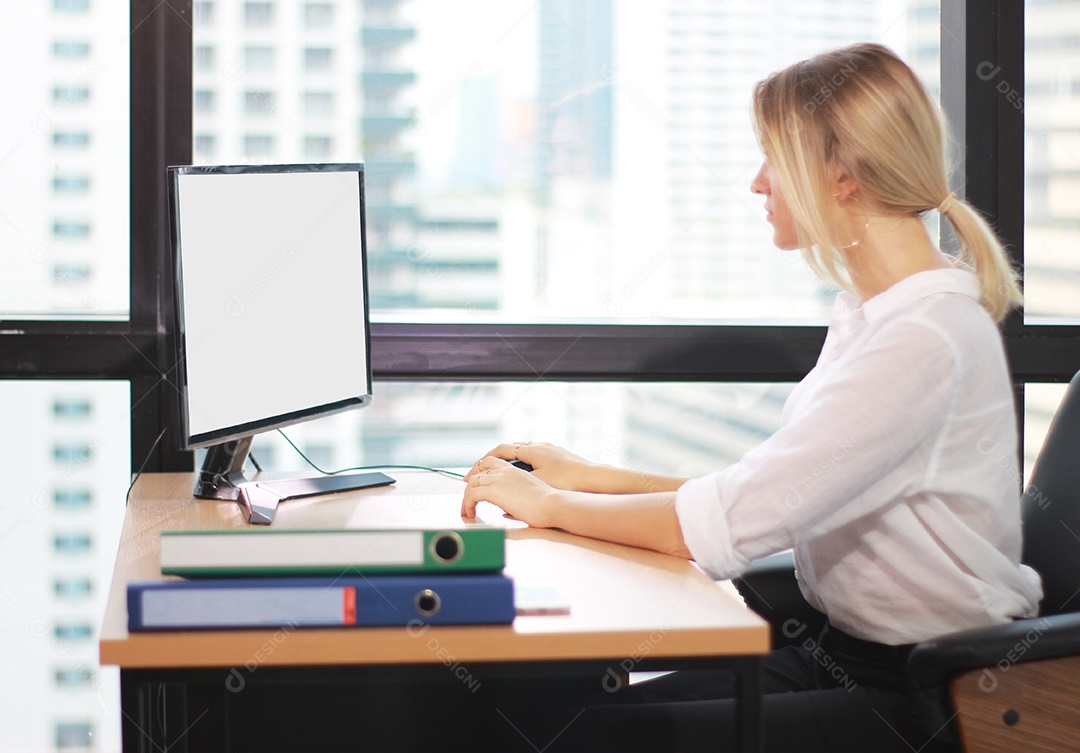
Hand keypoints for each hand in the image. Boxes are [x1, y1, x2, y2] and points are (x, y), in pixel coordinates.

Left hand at [461, 456, 558, 525]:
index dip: (480, 470)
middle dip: (470, 484)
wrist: (553, 504)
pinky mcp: (494, 491)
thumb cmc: (549, 503)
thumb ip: (518, 496)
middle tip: (467, 498)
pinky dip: (467, 504)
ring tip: (467, 509)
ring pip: (472, 483)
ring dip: (467, 496)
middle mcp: (505, 472)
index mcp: (515, 470)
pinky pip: (472, 495)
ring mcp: (499, 479)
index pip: (491, 462)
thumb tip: (508, 509)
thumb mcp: (532, 494)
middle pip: (478, 471)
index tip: (475, 480)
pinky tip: (470, 513)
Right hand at [468, 441, 598, 491]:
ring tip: (498, 473)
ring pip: (522, 452)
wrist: (595, 479)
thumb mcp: (538, 483)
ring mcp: (550, 449)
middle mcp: (540, 445)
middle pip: (510, 449)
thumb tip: (500, 504)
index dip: (484, 460)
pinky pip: (534, 457)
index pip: (501, 449)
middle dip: (493, 460)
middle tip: (481, 471)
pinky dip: (523, 464)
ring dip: (509, 462)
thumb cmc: (568, 481)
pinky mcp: (558, 456)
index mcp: (532, 449)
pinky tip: (523, 476)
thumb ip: (518, 489)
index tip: (474, 470)